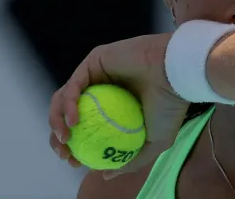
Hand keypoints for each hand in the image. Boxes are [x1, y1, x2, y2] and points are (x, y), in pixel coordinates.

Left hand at [48, 34, 189, 178]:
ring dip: (57, 122)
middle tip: (65, 152)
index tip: (74, 161)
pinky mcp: (94, 60)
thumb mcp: (156, 142)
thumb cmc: (170, 105)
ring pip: (65, 99)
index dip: (75, 147)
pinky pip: (74, 84)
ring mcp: (98, 74)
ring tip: (65, 139)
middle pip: (70, 114)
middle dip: (59, 137)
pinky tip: (73, 121)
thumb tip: (106, 174)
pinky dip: (68, 104)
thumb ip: (131, 160)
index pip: (87, 128)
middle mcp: (105, 90)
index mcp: (115, 107)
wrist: (176, 76)